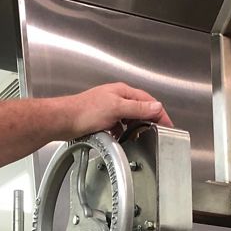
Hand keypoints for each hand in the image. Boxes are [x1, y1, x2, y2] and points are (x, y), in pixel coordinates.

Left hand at [59, 83, 173, 139]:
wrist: (63, 120)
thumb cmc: (85, 111)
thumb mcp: (116, 108)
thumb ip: (138, 108)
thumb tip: (157, 107)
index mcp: (122, 91)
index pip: (148, 101)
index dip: (159, 113)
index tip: (167, 125)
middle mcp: (116, 98)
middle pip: (139, 109)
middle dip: (148, 121)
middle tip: (156, 133)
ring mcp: (109, 108)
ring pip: (128, 118)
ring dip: (134, 127)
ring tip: (138, 137)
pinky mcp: (101, 119)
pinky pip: (117, 126)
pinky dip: (121, 132)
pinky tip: (120, 138)